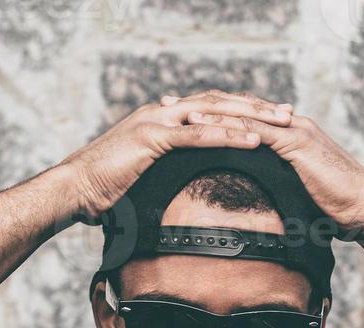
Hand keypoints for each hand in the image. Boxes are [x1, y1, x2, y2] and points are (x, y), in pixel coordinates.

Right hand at [54, 92, 295, 224]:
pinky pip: (197, 134)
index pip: (211, 108)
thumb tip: (182, 184)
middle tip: (289, 113)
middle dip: (256, 107)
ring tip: (280, 124)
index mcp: (163, 118)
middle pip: (219, 103)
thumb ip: (164, 170)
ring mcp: (157, 121)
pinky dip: (226, 135)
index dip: (243, 111)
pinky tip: (251, 140)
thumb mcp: (142, 175)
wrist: (75, 189)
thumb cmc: (104, 188)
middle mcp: (163, 112)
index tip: (272, 119)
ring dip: (250, 117)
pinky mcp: (152, 137)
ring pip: (213, 113)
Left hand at [167, 90, 363, 239]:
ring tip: (175, 110)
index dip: (214, 113)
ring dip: (207, 111)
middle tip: (167, 103)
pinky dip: (226, 126)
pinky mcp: (295, 143)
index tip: (182, 115)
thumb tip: (259, 199)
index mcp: (288, 131)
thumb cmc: (335, 207)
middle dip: (202, 104)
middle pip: (238, 106)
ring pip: (242, 113)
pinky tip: (201, 127)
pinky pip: (253, 130)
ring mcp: (293, 129)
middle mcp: (289, 123)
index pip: (245, 115)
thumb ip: (280, 185)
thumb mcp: (299, 191)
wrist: (363, 208)